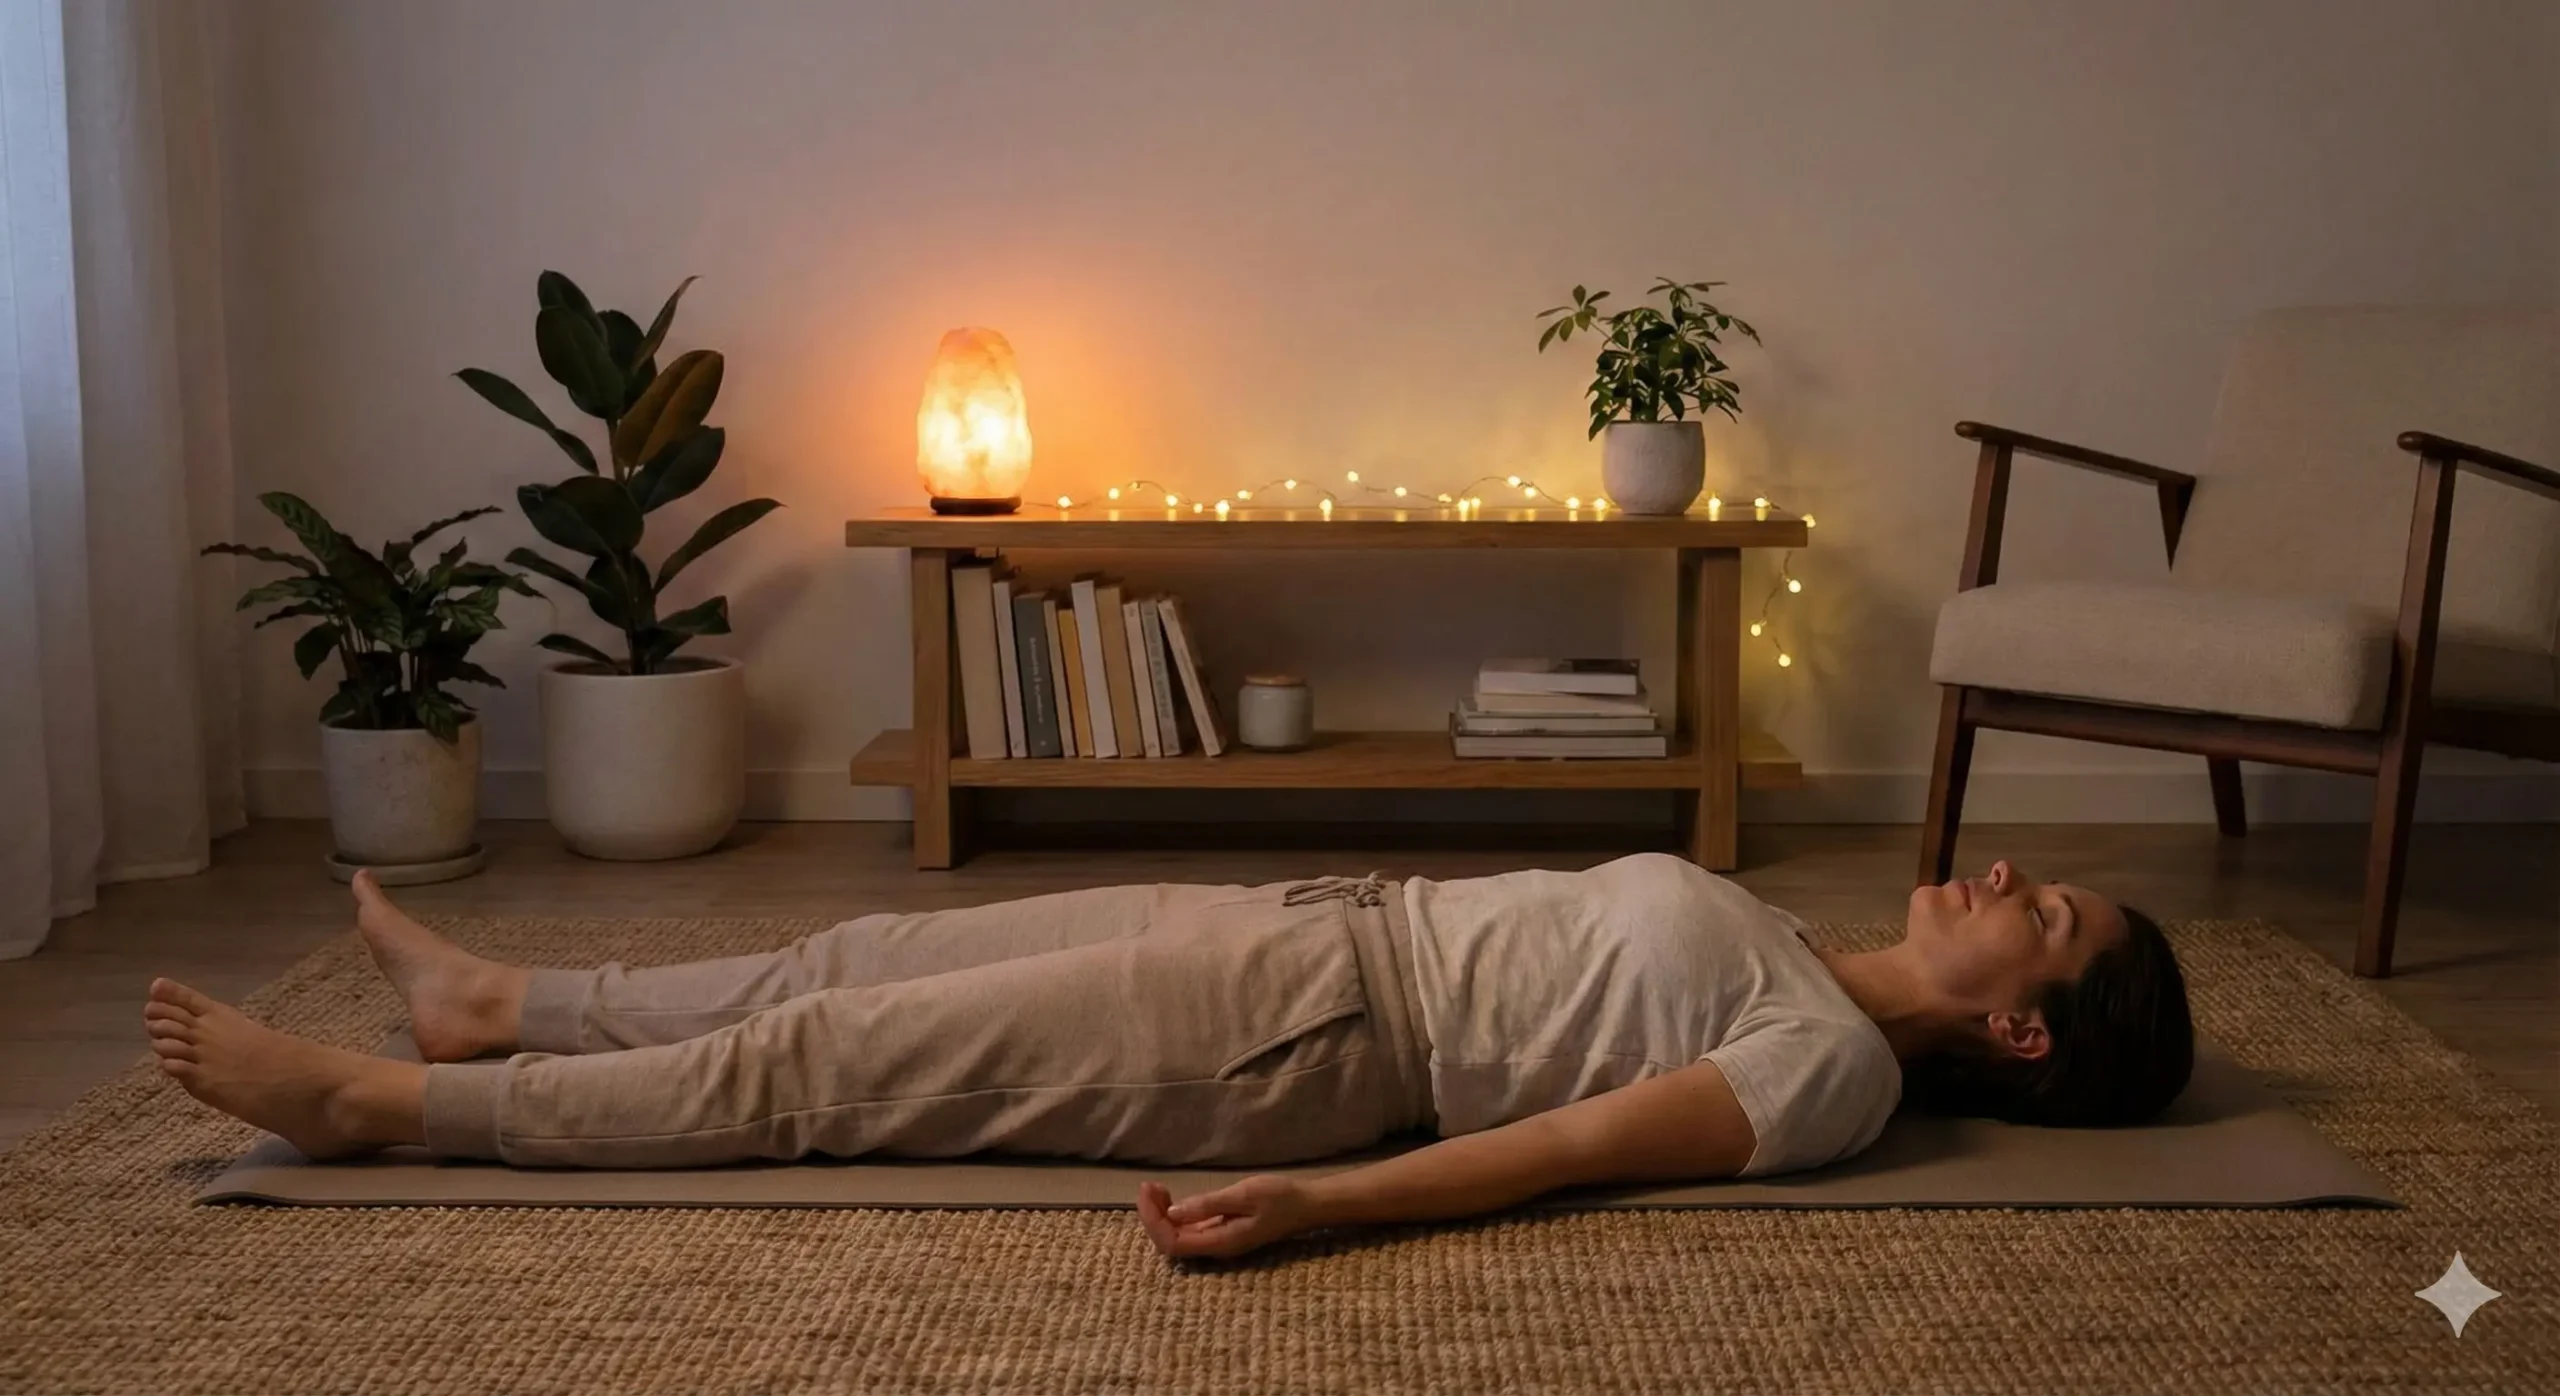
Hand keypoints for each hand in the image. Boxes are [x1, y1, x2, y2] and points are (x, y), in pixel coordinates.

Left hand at [1135, 1176, 1313, 1259]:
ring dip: (1161, 1214)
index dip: (1153, 1220)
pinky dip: (1175, 1214)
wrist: (1306, 1205)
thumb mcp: (1244, 1195)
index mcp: (1220, 1243)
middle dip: (1152, 1216)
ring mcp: (1218, 1242)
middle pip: (1170, 1241)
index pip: (1172, 1242)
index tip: (1148, 1190)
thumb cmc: (1279, 1197)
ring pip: (1177, 1236)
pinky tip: (1172, 1197)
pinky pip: (1189, 1229)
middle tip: (1149, 1185)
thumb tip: (1173, 1213)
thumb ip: (1208, 1205)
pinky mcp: (1221, 1232)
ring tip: (1155, 1188)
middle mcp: (1215, 1248)